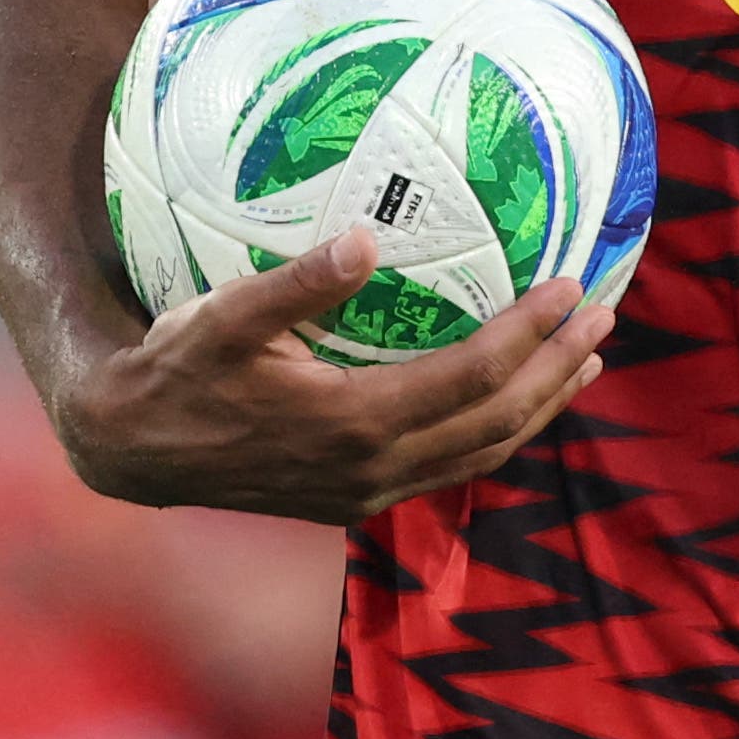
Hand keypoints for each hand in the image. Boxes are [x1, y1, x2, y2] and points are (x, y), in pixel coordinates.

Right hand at [53, 225, 612, 522]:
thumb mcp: (222, 316)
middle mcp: (373, 470)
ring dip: (540, 406)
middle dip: (558, 370)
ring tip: (585, 359)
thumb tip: (366, 239)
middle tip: (603, 315)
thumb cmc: (175, 367)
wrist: (134, 450)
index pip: (473, 379)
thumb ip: (297, 283)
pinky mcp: (357, 499)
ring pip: (482, 454)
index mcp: (353, 424)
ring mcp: (367, 493)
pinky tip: (514, 396)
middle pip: (497, 423)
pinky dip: (497, 429)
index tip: (572, 287)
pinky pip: (452, 465)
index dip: (530, 335)